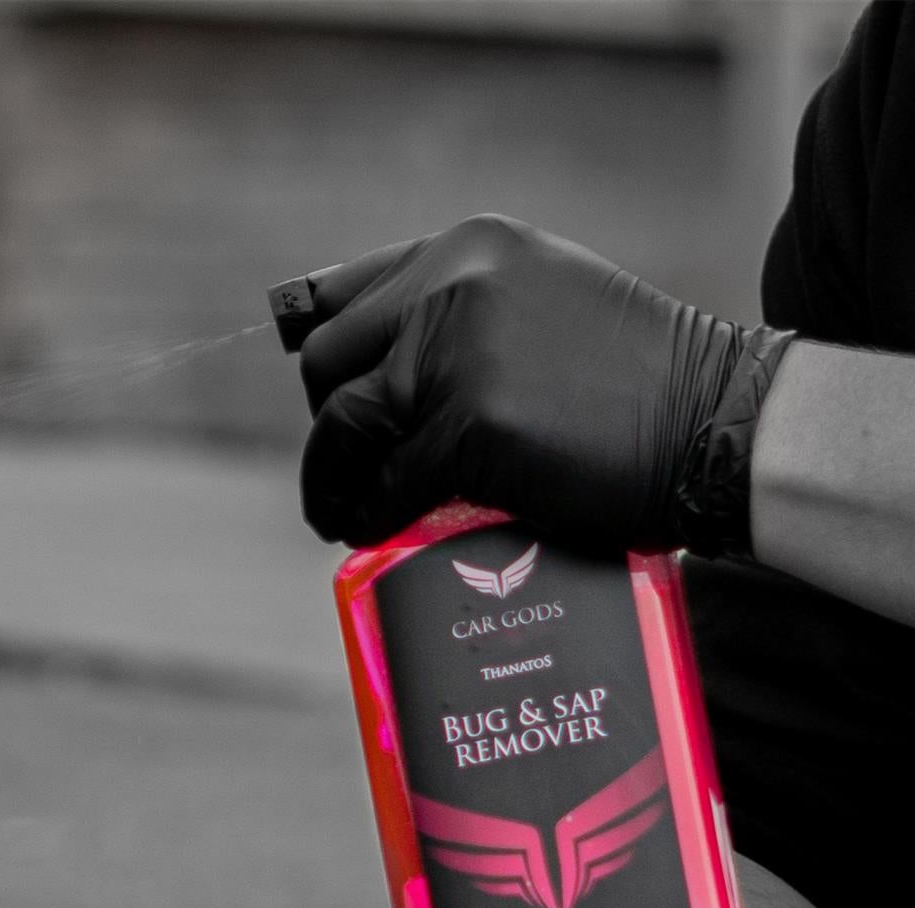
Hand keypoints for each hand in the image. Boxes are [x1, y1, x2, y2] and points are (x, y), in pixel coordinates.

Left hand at [296, 214, 786, 551]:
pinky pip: (385, 483)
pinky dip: (372, 515)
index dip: (321, 359)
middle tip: (340, 472)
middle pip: (325, 362)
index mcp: (466, 248)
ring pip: (341, 426)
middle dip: (323, 426)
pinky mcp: (468, 426)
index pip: (340, 297)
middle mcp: (451, 285)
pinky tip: (379, 532)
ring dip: (330, 482)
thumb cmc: (636, 380)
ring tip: (342, 514)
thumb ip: (462, 310)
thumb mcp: (540, 302)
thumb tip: (377, 366)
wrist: (714, 421)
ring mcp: (456, 354)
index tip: (324, 403)